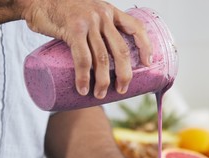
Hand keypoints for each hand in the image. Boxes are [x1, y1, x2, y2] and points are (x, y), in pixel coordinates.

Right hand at [20, 0, 151, 97]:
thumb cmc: (60, 11)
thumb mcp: (86, 13)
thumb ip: (96, 30)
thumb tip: (104, 60)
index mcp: (109, 12)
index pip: (136, 27)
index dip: (145, 46)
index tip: (148, 64)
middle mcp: (102, 15)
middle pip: (121, 50)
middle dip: (124, 74)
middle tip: (122, 90)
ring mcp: (88, 21)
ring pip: (102, 58)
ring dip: (103, 81)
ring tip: (99, 95)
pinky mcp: (73, 29)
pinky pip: (83, 58)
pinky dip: (83, 76)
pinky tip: (83, 88)